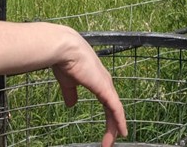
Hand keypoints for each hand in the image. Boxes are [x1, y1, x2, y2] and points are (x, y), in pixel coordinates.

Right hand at [51, 32, 126, 146]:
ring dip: (114, 128)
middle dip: (112, 126)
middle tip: (108, 142)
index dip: (109, 117)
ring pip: (116, 111)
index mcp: (97, 80)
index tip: (107, 132)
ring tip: (109, 144)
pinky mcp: (105, 88)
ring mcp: (106, 85)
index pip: (107, 102)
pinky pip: (116, 108)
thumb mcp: (67, 82)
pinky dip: (120, 121)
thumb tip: (71, 105)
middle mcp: (105, 82)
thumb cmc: (65, 61)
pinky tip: (122, 132)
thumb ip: (70, 93)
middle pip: (113, 108)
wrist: (64, 49)